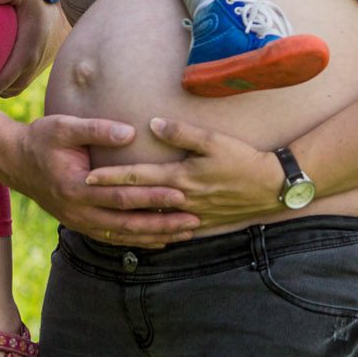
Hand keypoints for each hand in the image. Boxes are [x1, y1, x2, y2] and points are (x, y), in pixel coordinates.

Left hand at [0, 0, 67, 97]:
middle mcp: (32, 66)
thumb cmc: (39, 1)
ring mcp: (35, 71)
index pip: (1, 82)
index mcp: (26, 52)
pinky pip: (17, 86)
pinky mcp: (37, 71)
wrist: (66, 10)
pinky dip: (5, 84)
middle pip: (3, 89)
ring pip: (10, 89)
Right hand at [13, 116, 199, 244]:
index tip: (181, 194)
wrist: (13, 161)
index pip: (122, 196)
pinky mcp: (80, 224)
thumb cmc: (41, 139)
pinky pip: (113, 237)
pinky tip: (160, 239)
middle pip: (128, 223)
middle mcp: (78, 210)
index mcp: (76, 186)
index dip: (152, 196)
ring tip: (185, 234)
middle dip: (163, 223)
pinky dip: (138, 241)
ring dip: (155, 236)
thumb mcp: (64, 126)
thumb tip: (130, 132)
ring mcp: (79, 221)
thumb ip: (97, 129)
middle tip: (194, 221)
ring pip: (123, 236)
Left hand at [83, 117, 279, 230]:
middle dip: (110, 199)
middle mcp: (181, 200)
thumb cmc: (243, 160)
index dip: (111, 176)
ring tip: (105, 217)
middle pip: (138, 200)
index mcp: (180, 178)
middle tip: (85, 198)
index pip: (138, 177)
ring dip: (127, 218)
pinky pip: (170, 231)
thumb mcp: (214, 140)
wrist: (272, 187)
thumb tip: (152, 123)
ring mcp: (191, 216)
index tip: (87, 176)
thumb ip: (181, 132)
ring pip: (151, 220)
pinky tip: (142, 233)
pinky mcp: (202, 224)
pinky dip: (152, 231)